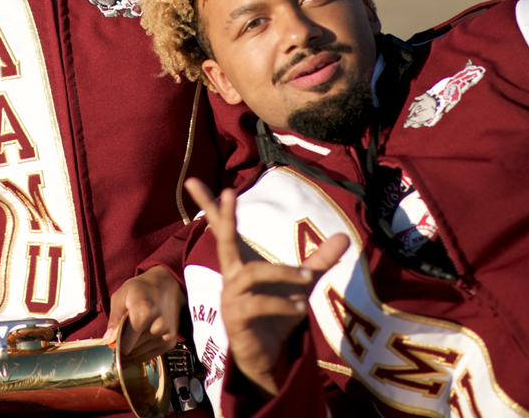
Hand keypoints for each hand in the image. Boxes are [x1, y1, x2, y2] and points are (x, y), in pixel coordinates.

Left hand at [103, 265, 183, 362]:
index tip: (110, 341)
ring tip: (130, 334)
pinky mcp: (170, 341)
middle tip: (120, 334)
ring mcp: (166, 335)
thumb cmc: (141, 289)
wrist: (167, 285)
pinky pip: (150, 356)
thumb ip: (114, 319)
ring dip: (132, 349)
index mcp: (143, 313)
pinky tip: (138, 340)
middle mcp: (157, 326)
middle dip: (122, 345)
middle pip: (132, 350)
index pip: (125, 344)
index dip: (115, 345)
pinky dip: (142, 352)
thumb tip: (108, 340)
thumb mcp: (121, 295)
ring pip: (140, 354)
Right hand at [185, 178, 347, 396]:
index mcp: (240, 264)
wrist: (268, 356)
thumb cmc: (275, 316)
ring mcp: (231, 297)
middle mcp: (231, 276)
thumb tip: (343, 236)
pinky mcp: (236, 318)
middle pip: (224, 240)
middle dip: (225, 217)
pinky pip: (257, 304)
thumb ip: (318, 261)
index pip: (222, 230)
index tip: (193, 180)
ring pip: (251, 273)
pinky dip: (281, 303)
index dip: (210, 205)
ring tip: (307, 280)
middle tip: (227, 192)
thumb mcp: (300, 285)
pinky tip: (299, 307)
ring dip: (282, 273)